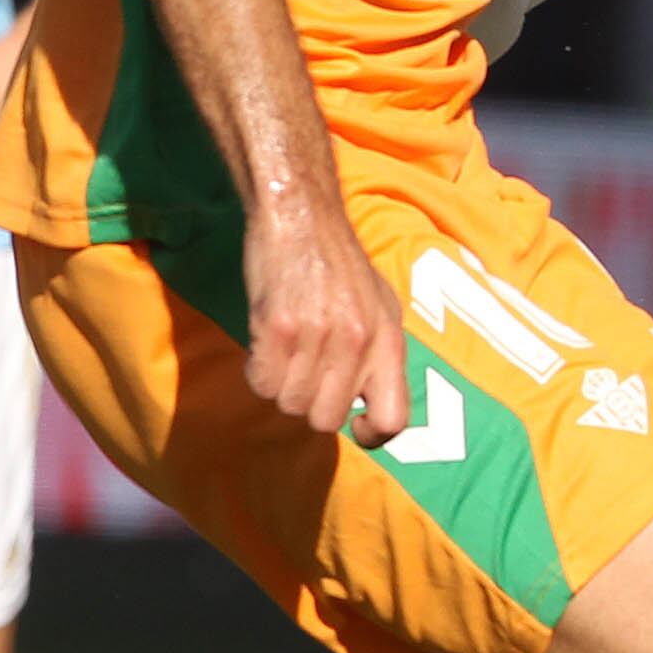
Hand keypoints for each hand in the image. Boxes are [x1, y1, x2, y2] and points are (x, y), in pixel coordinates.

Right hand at [242, 189, 411, 442]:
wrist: (299, 216)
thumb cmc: (339, 265)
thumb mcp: (381, 307)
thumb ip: (379, 357)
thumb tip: (371, 407)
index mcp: (388, 340)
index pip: (394, 419)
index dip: (372, 436)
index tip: (354, 425)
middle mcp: (357, 342)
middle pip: (327, 419)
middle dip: (312, 405)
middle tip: (305, 373)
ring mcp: (317, 336)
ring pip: (290, 404)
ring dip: (282, 386)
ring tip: (287, 350)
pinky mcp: (276, 328)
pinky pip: (261, 383)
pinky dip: (258, 372)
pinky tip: (266, 344)